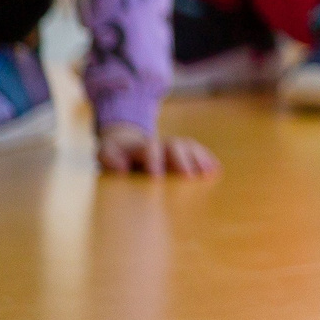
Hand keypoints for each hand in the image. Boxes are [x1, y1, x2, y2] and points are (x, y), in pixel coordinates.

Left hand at [97, 122, 219, 176]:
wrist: (126, 142)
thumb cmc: (114, 155)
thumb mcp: (104, 154)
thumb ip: (109, 159)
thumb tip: (120, 168)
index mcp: (141, 146)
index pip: (150, 149)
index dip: (154, 161)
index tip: (157, 177)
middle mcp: (160, 143)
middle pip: (175, 146)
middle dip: (183, 161)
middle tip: (189, 177)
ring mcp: (173, 147)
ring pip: (189, 148)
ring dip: (199, 160)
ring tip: (208, 174)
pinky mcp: (182, 152)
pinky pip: (197, 152)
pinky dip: (206, 160)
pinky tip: (215, 171)